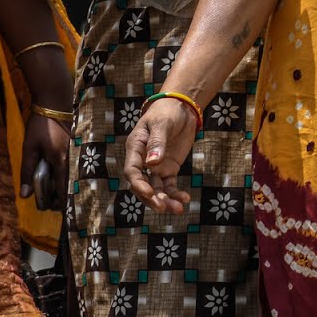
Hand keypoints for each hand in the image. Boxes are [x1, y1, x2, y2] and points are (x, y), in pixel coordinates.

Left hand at [20, 115, 70, 209]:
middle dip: (61, 198)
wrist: (55, 103)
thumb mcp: (29, 148)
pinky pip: (73, 168)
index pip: (62, 190)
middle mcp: (72, 160)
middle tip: (49, 204)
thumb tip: (25, 195)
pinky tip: (59, 178)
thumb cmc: (40, 126)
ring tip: (53, 193)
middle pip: (70, 186)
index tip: (51, 210)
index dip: (58, 203)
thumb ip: (27, 172)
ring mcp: (76, 153)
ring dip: (64, 187)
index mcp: (60, 161)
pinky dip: (67, 176)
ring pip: (73, 177)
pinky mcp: (76, 148)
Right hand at [123, 97, 197, 212]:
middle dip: (152, 198)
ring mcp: (155, 166)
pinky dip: (175, 194)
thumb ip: (157, 143)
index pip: (132, 171)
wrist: (181, 108)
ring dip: (165, 200)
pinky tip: (184, 200)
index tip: (149, 194)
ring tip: (178, 209)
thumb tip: (151, 163)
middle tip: (164, 208)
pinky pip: (170, 185)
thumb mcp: (162, 124)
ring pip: (156, 189)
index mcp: (136, 148)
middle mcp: (143, 160)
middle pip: (142, 185)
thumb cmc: (167, 112)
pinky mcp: (168, 169)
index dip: (138, 185)